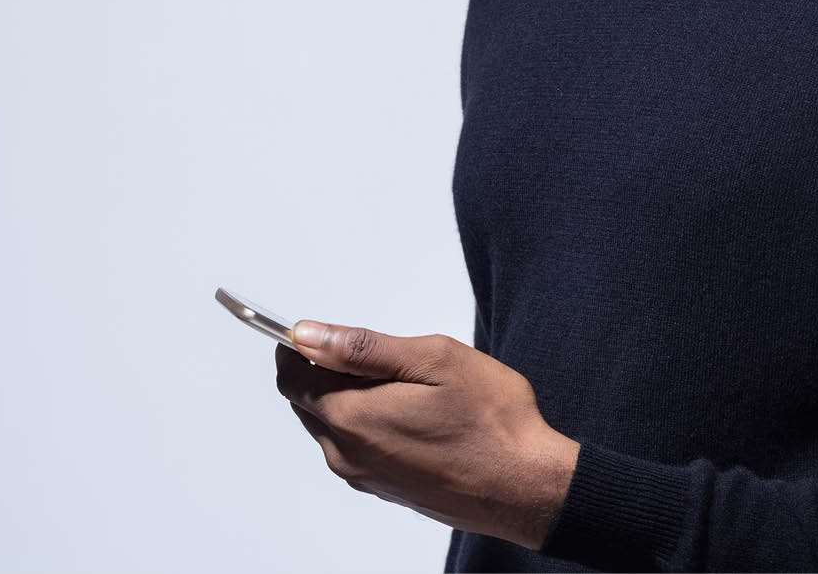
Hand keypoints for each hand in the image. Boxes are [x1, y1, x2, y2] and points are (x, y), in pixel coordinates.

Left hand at [274, 321, 580, 550]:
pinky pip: (352, 445)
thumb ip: (362, 348)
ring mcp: (364, 477)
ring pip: (329, 423)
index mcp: (353, 417)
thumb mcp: (431, 359)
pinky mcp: (383, 489)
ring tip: (400, 377)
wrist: (524, 486)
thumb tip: (309, 335)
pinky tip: (407, 407)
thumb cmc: (490, 420)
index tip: (315, 328)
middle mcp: (347, 455)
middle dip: (323, 367)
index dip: (296, 345)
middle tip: (373, 348)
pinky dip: (363, 419)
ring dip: (345, 394)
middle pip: (306, 401)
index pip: (292, 376)